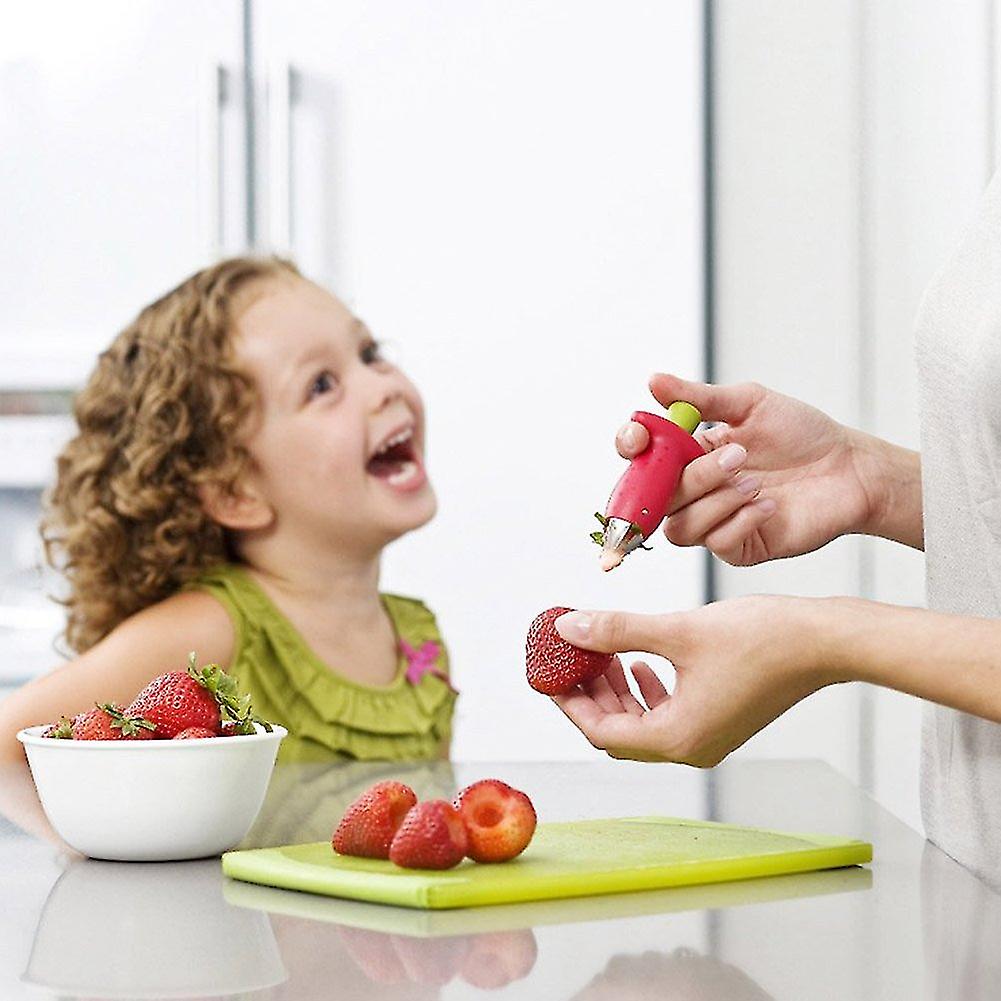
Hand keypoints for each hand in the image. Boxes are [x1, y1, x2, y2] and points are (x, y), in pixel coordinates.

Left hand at [550, 599, 840, 766]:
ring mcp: (707, 736)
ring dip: (615, 690)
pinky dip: (645, 690)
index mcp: (676, 738)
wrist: (824, 641)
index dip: (568, 701)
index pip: (600, 731)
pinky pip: (666, 714)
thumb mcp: (676, 631)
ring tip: (601, 651)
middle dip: (589, 693)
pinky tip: (638, 660)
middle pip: (617, 731)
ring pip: (641, 723)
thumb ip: (616, 632)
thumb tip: (567, 627)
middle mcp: (690, 747)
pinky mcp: (719, 719)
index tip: (549, 671)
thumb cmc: (761, 638)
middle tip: (570, 656)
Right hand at [614, 373, 892, 564]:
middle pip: (657, 498)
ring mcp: (714, 522)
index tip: (640, 438)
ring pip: (680, 528)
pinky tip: (769, 506)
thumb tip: (654, 382)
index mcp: (688, 455)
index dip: (630, 449)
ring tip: (757, 482)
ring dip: (716, 501)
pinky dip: (741, 521)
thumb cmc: (803, 434)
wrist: (850, 468)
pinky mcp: (739, 547)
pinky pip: (716, 543)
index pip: (640, 460)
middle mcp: (694, 492)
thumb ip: (700, 397)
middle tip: (738, 455)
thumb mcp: (750, 403)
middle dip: (693, 477)